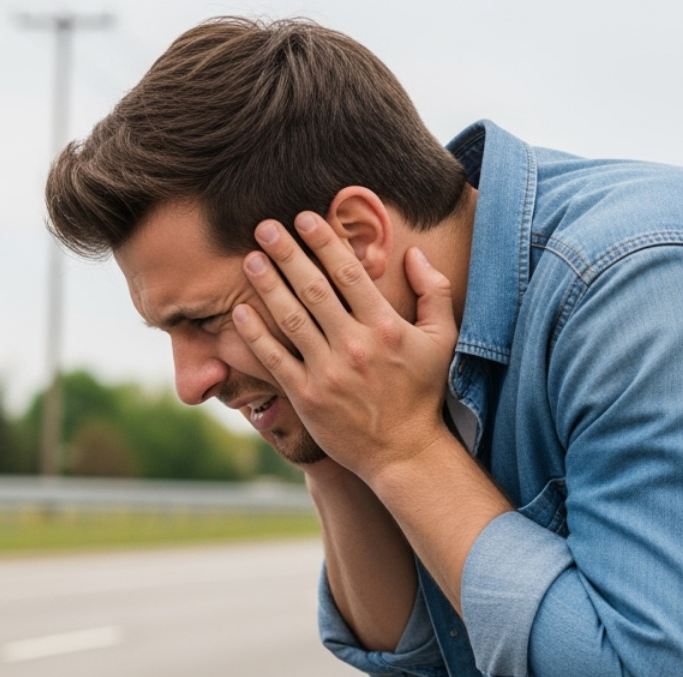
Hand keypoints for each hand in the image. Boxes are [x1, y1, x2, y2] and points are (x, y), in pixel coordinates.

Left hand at [232, 213, 458, 484]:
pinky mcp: (307, 397)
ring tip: (250, 260)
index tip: (304, 217)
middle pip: (314, 289)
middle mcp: (355, 345)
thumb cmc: (422, 393)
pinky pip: (275, 359)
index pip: (349, 274)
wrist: (404, 453)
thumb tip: (413, 252)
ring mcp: (328, 372)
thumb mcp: (442, 340)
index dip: (324, 242)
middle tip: (264, 227)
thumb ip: (433, 292)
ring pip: (291, 319)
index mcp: (385, 327)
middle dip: (287, 254)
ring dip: (267, 286)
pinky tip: (240, 313)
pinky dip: (255, 335)